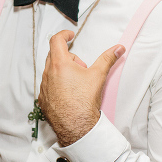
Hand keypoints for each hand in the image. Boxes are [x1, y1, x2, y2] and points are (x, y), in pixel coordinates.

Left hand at [38, 30, 123, 146]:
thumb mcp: (98, 76)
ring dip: (62, 71)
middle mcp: (48, 74)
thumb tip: (118, 48)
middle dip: (68, 57)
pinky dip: (56, 85)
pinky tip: (68, 94)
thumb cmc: (84, 101)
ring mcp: (44, 87)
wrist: (76, 126)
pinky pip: (47, 86)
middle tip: (81, 67)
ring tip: (76, 83)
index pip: (56, 40)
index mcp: (59, 64)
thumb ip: (107, 59)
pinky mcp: (43, 99)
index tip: (70, 36)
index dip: (64, 35)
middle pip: (54, 56)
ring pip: (50, 71)